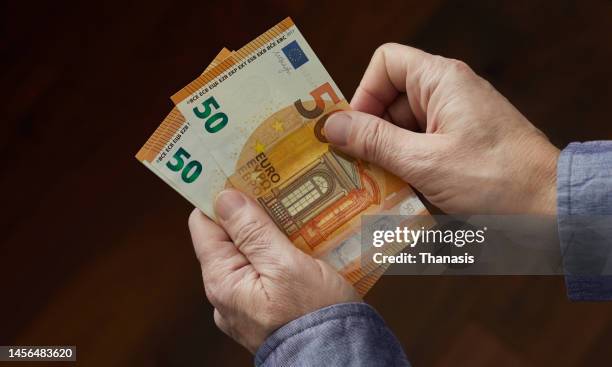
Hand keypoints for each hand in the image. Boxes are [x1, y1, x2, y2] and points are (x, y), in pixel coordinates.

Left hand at [188, 189, 359, 352]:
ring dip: (270, 230)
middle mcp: (227, 292)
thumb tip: (225, 198)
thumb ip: (253, 231)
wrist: (341, 359)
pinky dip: (280, 251)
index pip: (204, 225)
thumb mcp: (286, 265)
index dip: (219, 198)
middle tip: (277, 188)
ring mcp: (246, 302)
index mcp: (223, 281)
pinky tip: (302, 239)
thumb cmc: (315, 316)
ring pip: (251, 252)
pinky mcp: (267, 306)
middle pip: (229, 238)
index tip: (241, 174)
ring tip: (295, 210)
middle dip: (251, 212)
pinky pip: (266, 270)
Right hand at [325, 43, 559, 214]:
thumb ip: (375, 141)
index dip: (364, 92)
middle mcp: (447, 93)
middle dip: (370, 131)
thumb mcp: (424, 161)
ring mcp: (454, 120)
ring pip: (402, 126)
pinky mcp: (459, 144)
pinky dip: (405, 165)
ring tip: (376, 184)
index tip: (355, 130)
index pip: (386, 63)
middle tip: (356, 166)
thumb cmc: (495, 178)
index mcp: (441, 81)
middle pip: (390, 98)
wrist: (551, 207)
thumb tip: (331, 125)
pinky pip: (419, 145)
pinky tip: (399, 190)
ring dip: (386, 154)